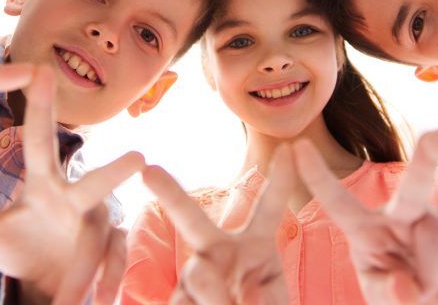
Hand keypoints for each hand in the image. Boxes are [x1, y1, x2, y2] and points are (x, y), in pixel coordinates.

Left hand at [0, 67, 144, 303]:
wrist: (41, 290)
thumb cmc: (17, 248)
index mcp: (46, 185)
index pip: (42, 142)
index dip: (41, 108)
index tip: (42, 70)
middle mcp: (78, 200)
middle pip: (95, 183)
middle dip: (114, 171)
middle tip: (137, 158)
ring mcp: (98, 229)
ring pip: (108, 231)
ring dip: (103, 251)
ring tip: (100, 272)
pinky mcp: (108, 258)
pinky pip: (113, 267)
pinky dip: (108, 282)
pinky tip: (102, 298)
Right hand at [142, 146, 293, 303]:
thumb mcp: (273, 301)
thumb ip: (264, 294)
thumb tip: (231, 289)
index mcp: (255, 245)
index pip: (268, 207)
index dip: (280, 179)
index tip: (289, 147)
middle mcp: (219, 251)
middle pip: (192, 219)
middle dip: (169, 192)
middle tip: (149, 171)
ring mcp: (195, 275)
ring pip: (198, 275)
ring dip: (215, 295)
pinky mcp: (178, 299)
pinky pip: (183, 302)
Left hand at [293, 140, 437, 303]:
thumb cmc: (396, 295)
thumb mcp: (381, 296)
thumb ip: (386, 292)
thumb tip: (408, 289)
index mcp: (364, 227)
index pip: (338, 201)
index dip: (318, 175)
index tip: (298, 145)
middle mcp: (399, 212)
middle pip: (415, 182)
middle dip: (429, 154)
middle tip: (432, 135)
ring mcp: (432, 219)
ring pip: (436, 235)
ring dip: (433, 277)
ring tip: (427, 295)